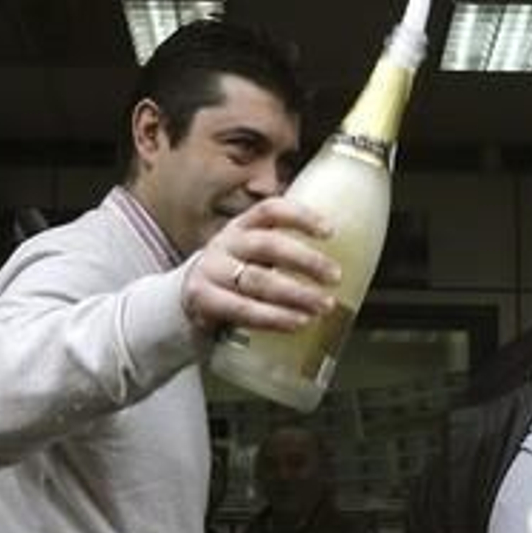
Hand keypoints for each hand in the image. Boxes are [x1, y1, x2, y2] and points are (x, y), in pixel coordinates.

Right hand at [180, 197, 341, 333]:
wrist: (187, 299)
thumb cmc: (236, 275)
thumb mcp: (254, 255)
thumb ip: (285, 253)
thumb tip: (345, 264)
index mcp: (242, 227)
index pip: (270, 210)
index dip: (301, 216)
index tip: (330, 230)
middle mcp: (226, 243)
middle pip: (267, 246)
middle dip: (306, 261)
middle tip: (335, 276)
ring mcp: (211, 271)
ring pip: (257, 280)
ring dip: (296, 294)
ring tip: (324, 305)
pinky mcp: (203, 300)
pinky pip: (242, 309)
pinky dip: (274, 318)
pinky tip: (297, 322)